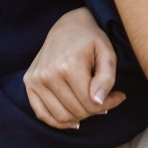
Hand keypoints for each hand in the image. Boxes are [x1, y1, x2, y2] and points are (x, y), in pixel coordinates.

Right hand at [25, 7, 126, 128]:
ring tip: (91, 105)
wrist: (68, 25)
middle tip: (106, 100)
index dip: (108, 104)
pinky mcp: (29, 83)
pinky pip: (41, 113)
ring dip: (79, 116)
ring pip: (60, 116)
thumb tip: (98, 101)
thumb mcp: (107, 52)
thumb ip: (107, 77)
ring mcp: (35, 79)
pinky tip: (73, 120)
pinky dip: (58, 121)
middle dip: (95, 110)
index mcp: (69, 66)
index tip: (118, 96)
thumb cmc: (91, 39)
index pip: (90, 103)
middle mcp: (48, 74)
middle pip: (76, 111)